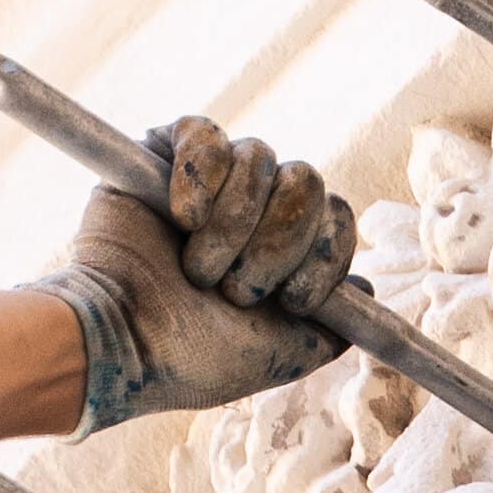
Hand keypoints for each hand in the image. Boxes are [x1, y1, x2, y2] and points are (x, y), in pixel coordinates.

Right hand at [59, 113, 359, 421]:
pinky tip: (180, 220)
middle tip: (238, 289)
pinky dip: (199, 178)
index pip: (335, 216)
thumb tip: (367, 290)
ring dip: (233, 224)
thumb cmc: (193, 359)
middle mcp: (251, 208)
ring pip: (259, 156)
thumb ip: (330, 327)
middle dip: (279, 241)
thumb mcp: (281, 356)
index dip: (324, 254)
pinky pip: (206, 133)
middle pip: (306, 180)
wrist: (126, 345)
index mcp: (283, 250)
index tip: (292, 300)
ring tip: (199, 269)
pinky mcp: (162, 152)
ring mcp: (209, 178)